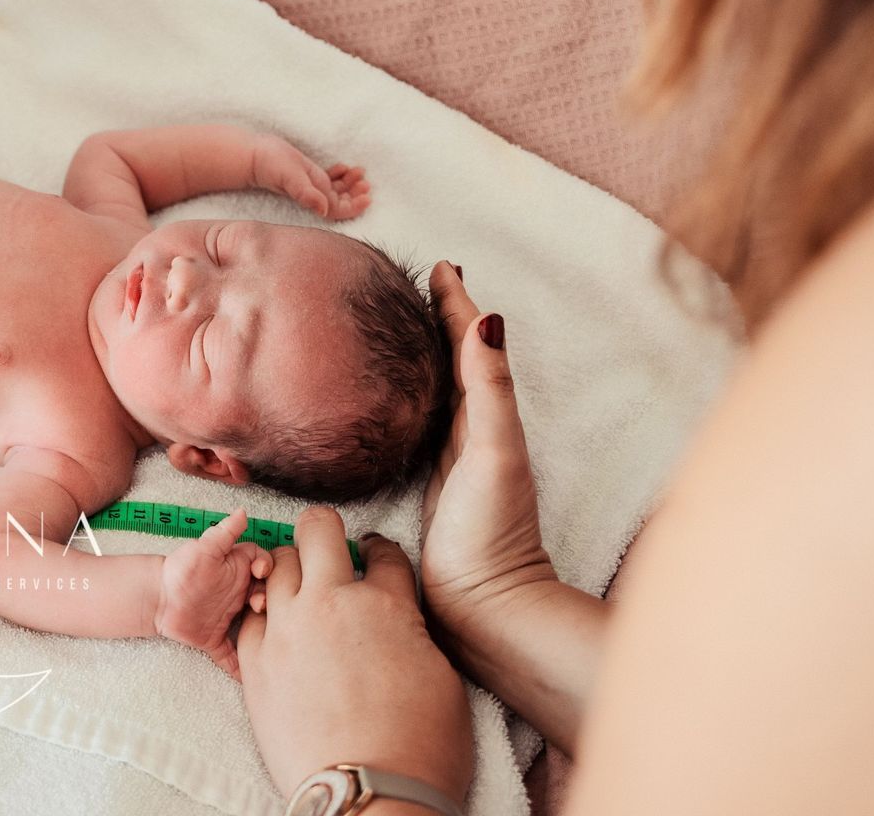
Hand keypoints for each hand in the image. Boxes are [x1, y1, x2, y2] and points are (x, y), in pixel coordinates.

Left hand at [156, 509, 272, 675]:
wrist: (155, 597)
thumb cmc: (180, 568)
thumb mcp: (204, 548)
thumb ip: (225, 532)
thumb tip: (242, 511)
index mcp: (237, 572)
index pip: (266, 569)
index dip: (269, 570)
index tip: (261, 574)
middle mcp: (237, 594)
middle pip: (267, 599)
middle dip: (271, 602)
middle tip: (258, 605)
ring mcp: (229, 619)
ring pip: (256, 629)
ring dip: (264, 634)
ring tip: (263, 634)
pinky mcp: (215, 639)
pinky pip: (232, 657)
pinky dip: (240, 669)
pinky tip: (250, 678)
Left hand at [238, 508, 472, 801]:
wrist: (368, 794)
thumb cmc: (420, 749)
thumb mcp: (443, 680)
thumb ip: (415, 636)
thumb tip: (402, 624)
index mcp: (387, 606)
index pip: (384, 553)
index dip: (382, 551)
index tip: (376, 557)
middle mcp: (332, 603)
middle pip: (318, 530)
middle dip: (324, 530)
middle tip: (329, 546)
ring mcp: (288, 628)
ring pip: (276, 563)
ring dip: (289, 567)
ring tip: (298, 586)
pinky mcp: (255, 660)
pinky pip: (249, 614)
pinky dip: (261, 613)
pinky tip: (273, 625)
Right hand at [248, 135, 369, 219]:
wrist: (253, 156)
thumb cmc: (270, 166)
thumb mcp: (290, 178)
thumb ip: (306, 193)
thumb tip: (324, 209)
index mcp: (312, 199)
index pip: (338, 210)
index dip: (355, 206)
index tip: (367, 197)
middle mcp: (314, 195)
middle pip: (341, 201)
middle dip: (356, 193)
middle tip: (365, 182)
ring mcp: (311, 186)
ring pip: (337, 190)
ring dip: (350, 183)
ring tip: (360, 171)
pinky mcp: (307, 176)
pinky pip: (329, 179)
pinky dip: (340, 174)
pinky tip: (344, 167)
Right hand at [420, 263, 556, 640]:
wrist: (482, 607)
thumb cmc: (492, 532)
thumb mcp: (494, 451)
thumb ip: (490, 388)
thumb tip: (489, 316)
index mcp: (486, 415)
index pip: (468, 343)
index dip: (454, 303)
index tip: (438, 265)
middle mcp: (468, 431)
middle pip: (448, 359)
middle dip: (434, 318)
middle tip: (410, 283)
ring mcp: (445, 458)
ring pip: (428, 389)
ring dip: (416, 355)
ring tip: (390, 327)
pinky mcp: (422, 485)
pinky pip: (407, 423)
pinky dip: (396, 398)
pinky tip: (379, 399)